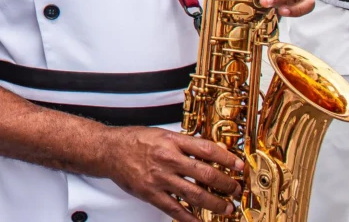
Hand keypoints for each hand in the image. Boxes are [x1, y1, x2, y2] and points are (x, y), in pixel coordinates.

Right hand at [106, 126, 241, 221]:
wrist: (109, 150)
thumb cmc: (134, 141)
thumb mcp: (161, 134)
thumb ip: (183, 144)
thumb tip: (208, 153)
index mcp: (172, 142)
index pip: (207, 150)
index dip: (227, 159)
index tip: (239, 166)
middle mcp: (168, 159)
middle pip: (206, 174)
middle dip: (226, 184)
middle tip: (235, 190)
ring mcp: (160, 178)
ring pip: (195, 195)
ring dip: (215, 203)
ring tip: (226, 208)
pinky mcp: (151, 194)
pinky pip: (175, 210)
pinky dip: (191, 219)